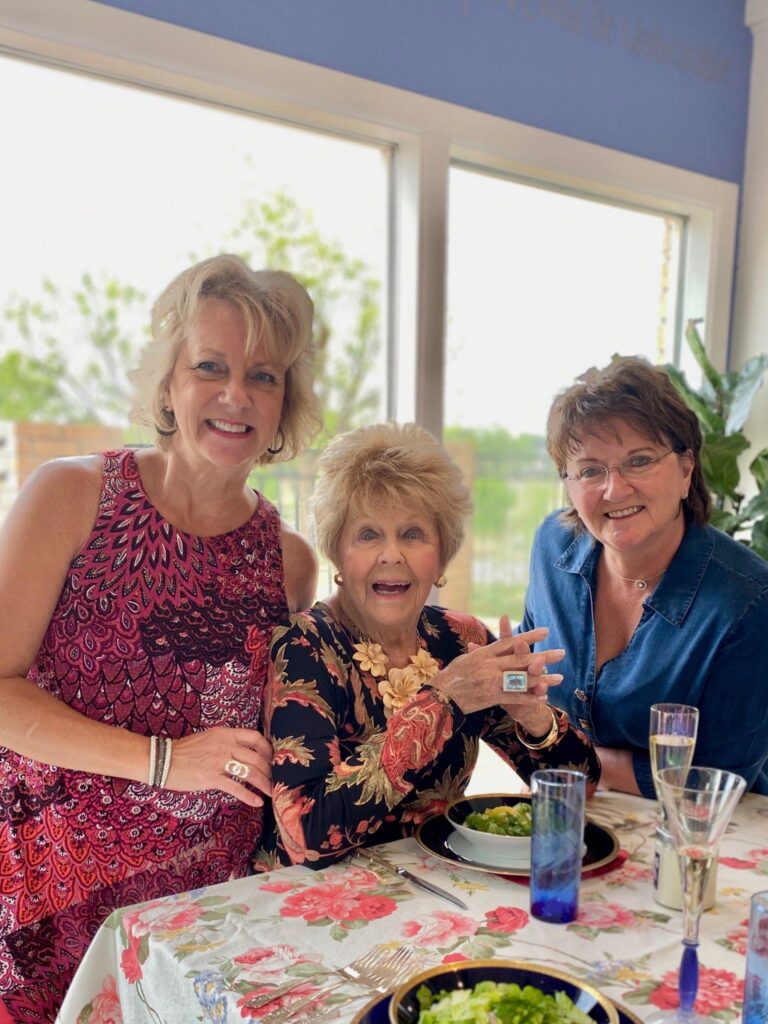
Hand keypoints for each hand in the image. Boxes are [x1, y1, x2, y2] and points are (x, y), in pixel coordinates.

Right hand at [165, 727, 272, 807]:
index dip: (268, 749)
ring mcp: (219, 761)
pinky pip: (236, 788)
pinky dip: (249, 796)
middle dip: (269, 770)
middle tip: (275, 779)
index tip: (273, 759)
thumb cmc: (185, 750)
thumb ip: (227, 742)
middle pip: (257, 758)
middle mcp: (225, 745)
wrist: (163, 760)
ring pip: (250, 773)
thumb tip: (244, 752)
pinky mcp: (212, 778)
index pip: (255, 737)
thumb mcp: (209, 738)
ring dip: (264, 783)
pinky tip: (257, 802)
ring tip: (271, 791)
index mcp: (226, 733)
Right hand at [431, 622, 563, 719]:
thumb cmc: (451, 677)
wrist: (440, 696)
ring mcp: (491, 680)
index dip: (529, 637)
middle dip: (543, 656)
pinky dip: (529, 697)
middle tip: (561, 653)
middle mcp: (489, 664)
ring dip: (542, 679)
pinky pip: (514, 696)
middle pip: (521, 658)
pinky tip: (543, 697)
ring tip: (559, 678)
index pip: (510, 642)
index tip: (545, 632)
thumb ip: (482, 653)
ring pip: (522, 678)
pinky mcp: (491, 696)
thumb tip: (494, 646)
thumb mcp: (466, 659)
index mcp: (484, 653)